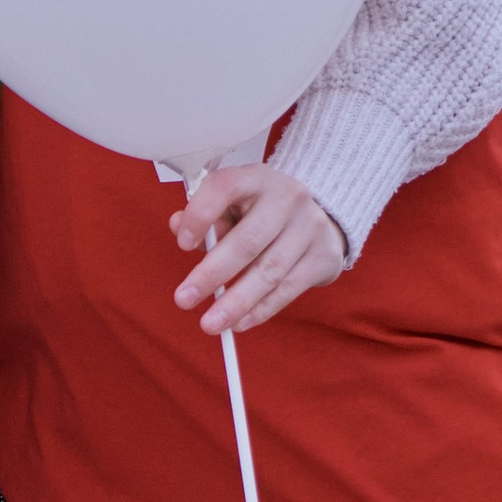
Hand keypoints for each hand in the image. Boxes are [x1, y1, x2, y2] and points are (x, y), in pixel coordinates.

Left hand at [171, 166, 348, 339]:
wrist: (320, 217)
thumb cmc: (263, 212)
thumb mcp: (235, 204)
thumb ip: (206, 215)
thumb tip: (178, 226)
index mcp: (258, 177)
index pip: (226, 186)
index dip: (201, 214)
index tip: (183, 245)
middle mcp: (288, 197)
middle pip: (248, 240)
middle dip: (213, 274)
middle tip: (183, 299)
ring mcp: (310, 227)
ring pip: (269, 271)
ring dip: (236, 302)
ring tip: (210, 324)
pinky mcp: (323, 257)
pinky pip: (288, 289)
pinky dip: (261, 310)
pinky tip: (239, 322)